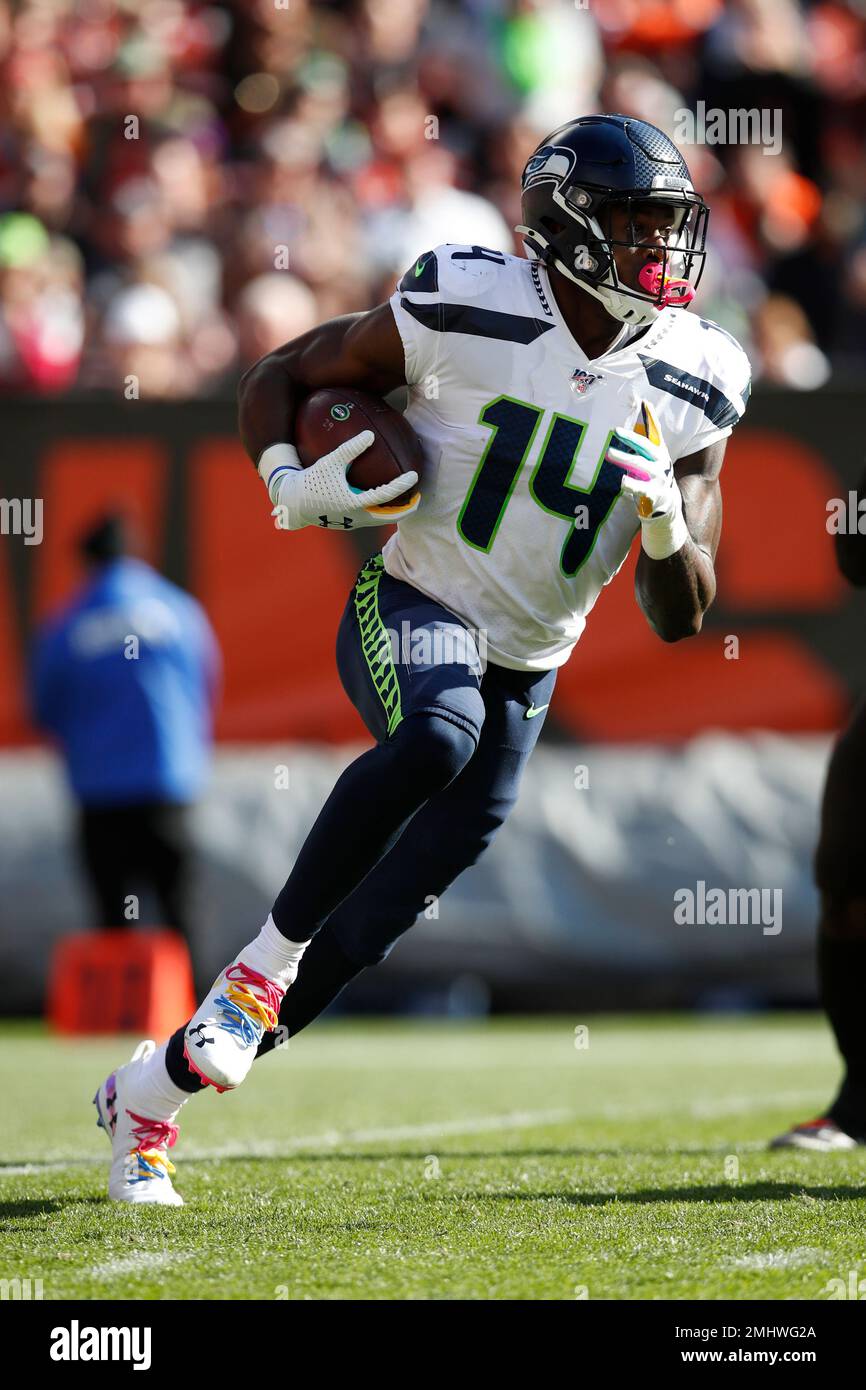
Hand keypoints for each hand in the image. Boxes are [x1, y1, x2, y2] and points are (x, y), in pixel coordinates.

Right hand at [259, 433, 419, 530]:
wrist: (292, 503)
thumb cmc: (310, 480)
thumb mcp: (330, 462)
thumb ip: (350, 448)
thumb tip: (370, 434)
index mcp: (354, 503)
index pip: (385, 496)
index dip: (402, 486)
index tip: (415, 476)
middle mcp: (356, 517)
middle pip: (389, 518)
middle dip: (406, 510)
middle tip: (418, 498)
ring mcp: (352, 523)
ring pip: (380, 520)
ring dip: (393, 511)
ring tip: (403, 500)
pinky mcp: (347, 523)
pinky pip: (369, 517)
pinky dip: (379, 510)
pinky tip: (379, 499)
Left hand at [605, 401, 688, 559]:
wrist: (670, 527)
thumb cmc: (655, 498)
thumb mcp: (649, 475)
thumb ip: (641, 458)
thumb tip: (629, 442)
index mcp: (661, 461)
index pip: (656, 436)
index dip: (651, 419)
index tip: (643, 401)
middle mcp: (663, 470)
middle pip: (648, 449)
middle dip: (632, 438)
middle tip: (615, 430)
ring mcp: (661, 485)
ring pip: (643, 468)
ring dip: (626, 459)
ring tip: (609, 453)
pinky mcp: (657, 501)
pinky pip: (643, 491)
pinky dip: (632, 486)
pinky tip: (621, 482)